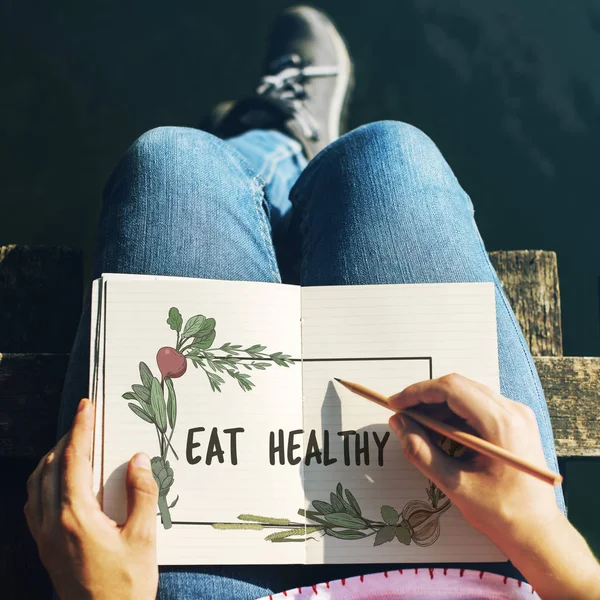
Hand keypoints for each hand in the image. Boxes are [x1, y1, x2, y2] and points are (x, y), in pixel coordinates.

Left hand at [24, 398, 158, 599]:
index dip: (81, 429)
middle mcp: (52, 523)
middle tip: (86, 420)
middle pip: (51, 467)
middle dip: (68, 438)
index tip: (87, 406)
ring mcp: (44, 537)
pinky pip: (34, 503)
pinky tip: (57, 481)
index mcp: (76, 517)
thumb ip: (142, 495)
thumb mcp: (143, 539)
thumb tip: (139, 459)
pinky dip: (43, 480)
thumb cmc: (125, 586)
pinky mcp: (44, 548)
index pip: (74, 461)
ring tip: (73, 444)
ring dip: (53, 457)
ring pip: (37, 483)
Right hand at [388, 374, 599, 599]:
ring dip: (439, 406)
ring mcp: (517, 414)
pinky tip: (441, 433)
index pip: (451, 389)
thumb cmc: (500, 513)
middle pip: (459, 386)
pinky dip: (455, 414)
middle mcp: (513, 411)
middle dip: (426, 397)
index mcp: (500, 424)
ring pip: (468, 393)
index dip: (418, 392)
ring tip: (419, 427)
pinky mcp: (516, 421)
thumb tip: (399, 423)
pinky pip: (479, 405)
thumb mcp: (453, 484)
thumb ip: (421, 451)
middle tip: (402, 414)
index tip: (395, 403)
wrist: (538, 531)